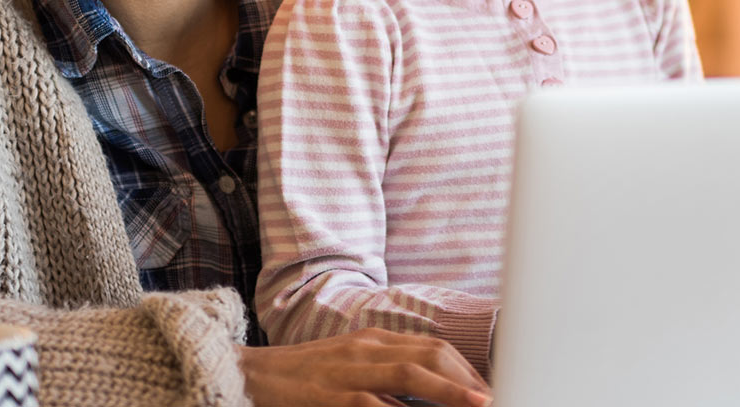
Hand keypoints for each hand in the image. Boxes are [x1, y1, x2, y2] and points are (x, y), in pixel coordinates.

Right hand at [240, 328, 491, 406]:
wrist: (245, 376)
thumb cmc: (302, 378)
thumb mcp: (348, 366)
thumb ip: (386, 374)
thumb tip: (430, 393)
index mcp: (374, 340)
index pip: (434, 348)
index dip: (467, 369)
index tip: (489, 389)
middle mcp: (366, 348)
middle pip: (433, 355)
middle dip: (469, 378)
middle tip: (494, 399)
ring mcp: (348, 371)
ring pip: (412, 374)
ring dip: (451, 392)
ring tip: (480, 405)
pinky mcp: (330, 397)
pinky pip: (373, 404)